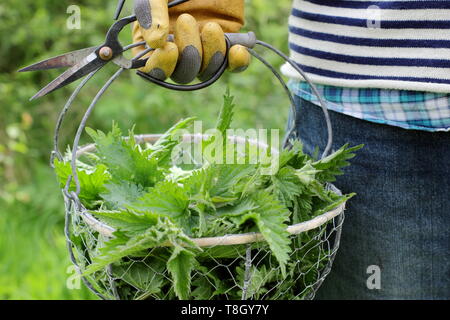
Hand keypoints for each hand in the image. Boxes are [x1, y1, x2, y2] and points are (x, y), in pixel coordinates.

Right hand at [132, 0, 250, 82]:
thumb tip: (155, 43)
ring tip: (211, 26)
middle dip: (188, 55)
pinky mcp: (227, 44)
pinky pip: (233, 65)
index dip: (161, 66)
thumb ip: (150, 13)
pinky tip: (237, 49)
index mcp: (155, 41)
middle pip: (182, 75)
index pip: (154, 70)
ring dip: (211, 54)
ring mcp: (204, 49)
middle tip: (187, 20)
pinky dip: (237, 62)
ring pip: (207, 72)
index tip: (169, 48)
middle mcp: (179, 50)